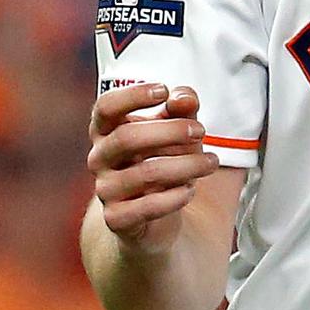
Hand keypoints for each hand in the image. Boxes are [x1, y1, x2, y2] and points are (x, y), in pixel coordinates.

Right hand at [89, 82, 213, 244]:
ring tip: (211, 162)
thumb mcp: (175, 130)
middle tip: (200, 130)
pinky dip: (175, 197)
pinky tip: (190, 190)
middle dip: (170, 131)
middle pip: (127, 138)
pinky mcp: (117, 219)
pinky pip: (148, 207)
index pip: (105, 107)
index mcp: (105, 131)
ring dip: (186, 165)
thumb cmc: (161, 161)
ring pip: (145, 173)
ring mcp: (105, 189)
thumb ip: (180, 109)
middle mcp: (99, 158)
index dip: (131, 96)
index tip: (163, 90)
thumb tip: (184, 97)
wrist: (151, 218)